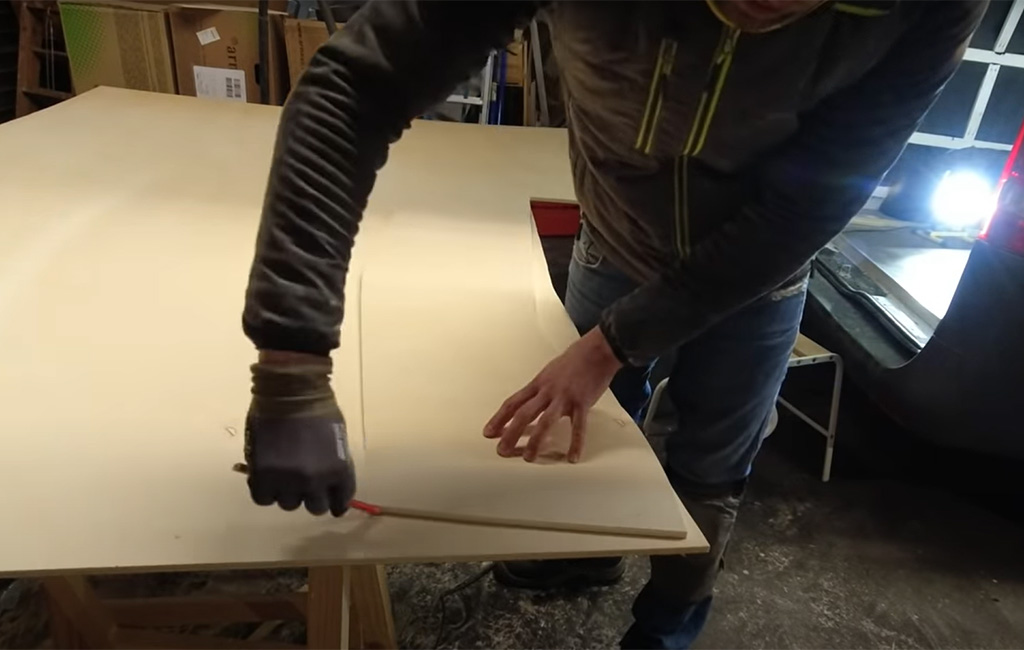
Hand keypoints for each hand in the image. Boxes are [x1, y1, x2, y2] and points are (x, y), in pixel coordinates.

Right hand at [244, 352, 355, 515]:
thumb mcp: (336, 438)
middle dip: (311, 497)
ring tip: (283, 475)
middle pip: (315, 508)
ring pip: (288, 504)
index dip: (335, 503)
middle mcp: (315, 481)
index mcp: (340, 470)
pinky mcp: (262, 475)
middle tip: (304, 485)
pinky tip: (266, 477)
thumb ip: (333, 463)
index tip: (330, 502)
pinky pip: (263, 498)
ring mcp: (287, 480)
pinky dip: (265, 490)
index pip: (340, 501)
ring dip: (287, 492)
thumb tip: (328, 481)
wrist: (290, 388)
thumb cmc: (318, 406)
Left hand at [483, 327, 621, 462]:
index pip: (513, 403)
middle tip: (502, 451)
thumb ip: (542, 388)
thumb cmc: (575, 359)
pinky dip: (575, 443)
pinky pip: (578, 426)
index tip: (488, 432)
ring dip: (536, 441)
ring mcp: (564, 397)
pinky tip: (572, 457)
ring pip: (546, 421)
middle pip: (524, 414)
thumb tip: (533, 402)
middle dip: (511, 433)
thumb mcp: (550, 371)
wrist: (597, 350)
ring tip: (529, 457)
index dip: (499, 419)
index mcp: (538, 383)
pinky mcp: (582, 403)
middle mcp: (547, 391)